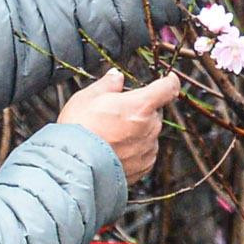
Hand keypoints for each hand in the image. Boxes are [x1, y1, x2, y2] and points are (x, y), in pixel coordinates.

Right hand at [58, 69, 182, 182]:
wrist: (74, 166)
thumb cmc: (79, 129)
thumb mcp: (87, 97)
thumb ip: (108, 84)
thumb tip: (117, 76)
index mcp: (141, 105)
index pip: (167, 88)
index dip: (169, 82)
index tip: (168, 79)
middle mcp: (150, 127)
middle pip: (155, 112)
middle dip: (141, 110)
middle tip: (117, 114)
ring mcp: (148, 148)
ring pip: (150, 133)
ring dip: (138, 131)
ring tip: (111, 136)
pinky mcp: (144, 167)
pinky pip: (145, 153)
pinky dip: (135, 150)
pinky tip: (115, 150)